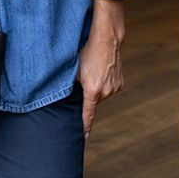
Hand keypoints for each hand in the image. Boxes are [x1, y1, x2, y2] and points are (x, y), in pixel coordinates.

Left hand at [77, 0, 125, 135]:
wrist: (107, 38)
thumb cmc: (87, 52)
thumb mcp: (72, 70)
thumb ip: (67, 87)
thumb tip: (58, 97)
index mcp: (93, 91)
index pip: (87, 116)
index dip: (83, 128)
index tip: (81, 139)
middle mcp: (106, 92)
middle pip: (92, 103)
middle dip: (85, 98)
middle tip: (81, 84)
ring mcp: (115, 88)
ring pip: (99, 96)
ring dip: (94, 90)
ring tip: (91, 73)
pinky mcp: (120, 83)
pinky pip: (107, 90)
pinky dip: (102, 85)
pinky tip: (99, 72)